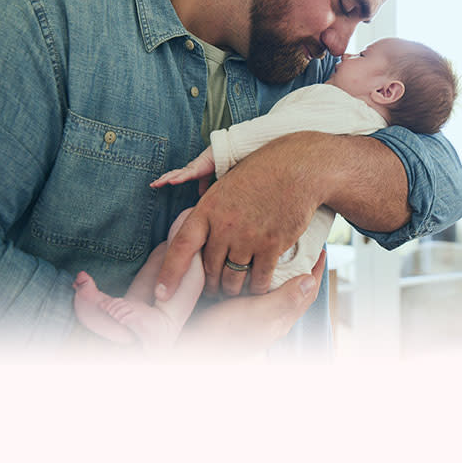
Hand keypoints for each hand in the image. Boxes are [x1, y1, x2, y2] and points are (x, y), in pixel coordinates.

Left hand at [151, 147, 215, 195]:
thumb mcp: (204, 179)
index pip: (172, 176)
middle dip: (160, 180)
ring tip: (156, 184)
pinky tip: (171, 182)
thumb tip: (201, 194)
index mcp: (186, 172)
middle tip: (151, 185)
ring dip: (164, 179)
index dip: (164, 179)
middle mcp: (185, 170)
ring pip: (173, 175)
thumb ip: (201, 186)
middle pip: (170, 175)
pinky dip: (177, 179)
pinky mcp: (194, 171)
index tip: (156, 183)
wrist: (216, 158)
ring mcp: (188, 170)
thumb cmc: (209, 166)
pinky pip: (184, 176)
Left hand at [155, 135, 323, 298]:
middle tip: (211, 292)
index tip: (163, 293)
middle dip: (208, 286)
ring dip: (231, 290)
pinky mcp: (272, 246)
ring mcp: (249, 237)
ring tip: (232, 292)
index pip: (182, 247)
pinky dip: (257, 288)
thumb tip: (198, 226)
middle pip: (208, 270)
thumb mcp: (225, 183)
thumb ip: (210, 209)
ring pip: (232, 279)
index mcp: (208, 209)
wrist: (298, 169)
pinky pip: (259, 279)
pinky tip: (257, 289)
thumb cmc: (261, 172)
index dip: (170, 273)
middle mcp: (225, 226)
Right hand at [175, 251, 324, 359]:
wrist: (191, 349)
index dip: (316, 270)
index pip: (307, 292)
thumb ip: (285, 299)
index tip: (321, 250)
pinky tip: (249, 266)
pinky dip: (257, 276)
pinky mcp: (236, 312)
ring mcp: (253, 316)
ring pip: (273, 289)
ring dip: (278, 270)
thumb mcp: (258, 315)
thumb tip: (311, 279)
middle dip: (301, 267)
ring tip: (277, 249)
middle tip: (299, 244)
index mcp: (281, 318)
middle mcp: (270, 317)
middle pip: (293, 289)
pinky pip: (254, 291)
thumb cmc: (225, 335)